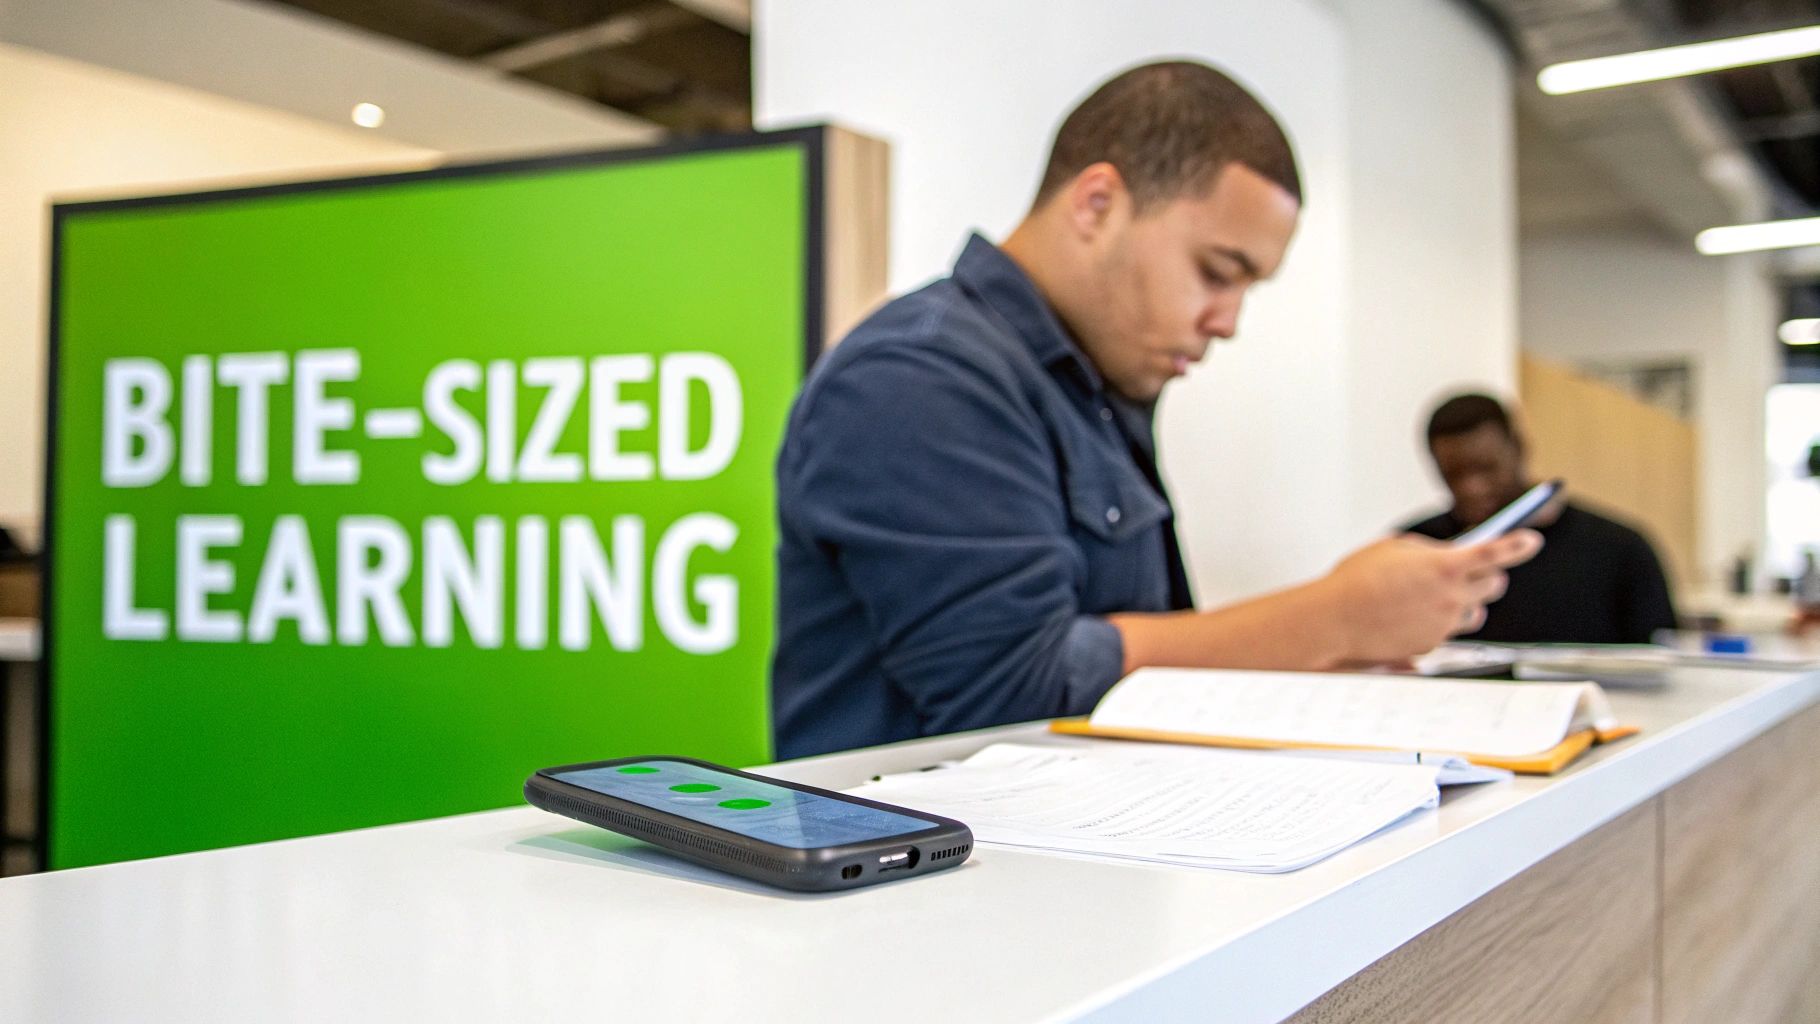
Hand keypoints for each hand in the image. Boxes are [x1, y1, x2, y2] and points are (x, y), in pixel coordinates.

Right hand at [1316, 530, 1541, 664]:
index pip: (1496, 552)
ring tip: (1435, 595)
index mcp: (1446, 566)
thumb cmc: (1359, 578)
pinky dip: (1439, 621)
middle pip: (1494, 585)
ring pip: (1475, 612)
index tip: (1532, 540)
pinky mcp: (1432, 645)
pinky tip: (1411, 613)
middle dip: (1488, 575)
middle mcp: (1453, 597)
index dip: (1519, 544)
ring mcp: (1445, 625)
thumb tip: (1446, 559)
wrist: (1336, 619)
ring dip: (1466, 602)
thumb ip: (1430, 551)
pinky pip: (1449, 631)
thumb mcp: (1395, 547)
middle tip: (1470, 571)